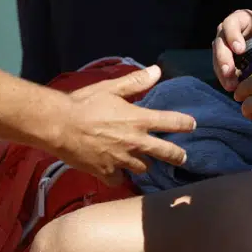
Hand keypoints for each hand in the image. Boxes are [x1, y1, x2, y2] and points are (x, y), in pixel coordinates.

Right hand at [55, 65, 196, 185]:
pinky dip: (120, 177)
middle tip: (182, 158)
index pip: (171, 122)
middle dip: (177, 155)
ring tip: (145, 162)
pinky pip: (120, 179)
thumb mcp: (111, 88)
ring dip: (144, 164)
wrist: (59, 126)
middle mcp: (135, 142)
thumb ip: (135, 82)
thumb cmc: (84, 103)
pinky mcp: (106, 173)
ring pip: (143, 167)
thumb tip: (157, 71)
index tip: (192, 125)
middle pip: (165, 153)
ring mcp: (122, 160)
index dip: (184, 124)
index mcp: (139, 120)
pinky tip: (117, 174)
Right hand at [213, 8, 251, 91]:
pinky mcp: (222, 58)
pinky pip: (219, 68)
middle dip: (223, 58)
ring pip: (216, 57)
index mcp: (240, 19)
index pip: (231, 23)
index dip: (232, 35)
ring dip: (222, 72)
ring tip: (231, 86)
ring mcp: (223, 44)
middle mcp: (227, 30)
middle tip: (229, 72)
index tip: (239, 50)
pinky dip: (224, 78)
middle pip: (220, 42)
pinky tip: (231, 87)